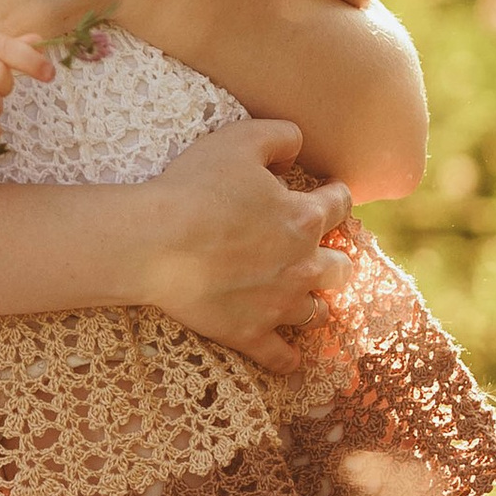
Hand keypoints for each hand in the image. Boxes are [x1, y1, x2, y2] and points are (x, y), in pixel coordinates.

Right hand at [127, 117, 353, 370]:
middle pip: (340, 266)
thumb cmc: (194, 186)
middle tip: (320, 251)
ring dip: (310, 301)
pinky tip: (292, 360)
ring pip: (315, 311)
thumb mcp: (239, 139)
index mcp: (303, 217)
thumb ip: (280, 134)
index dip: (336, 195)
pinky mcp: (250, 334)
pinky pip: (281, 357)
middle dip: (334, 256)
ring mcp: (277, 304)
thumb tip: (299, 144)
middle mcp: (302, 264)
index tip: (331, 193)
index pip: (339, 204)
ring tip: (299, 296)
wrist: (156, 242)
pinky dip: (288, 359)